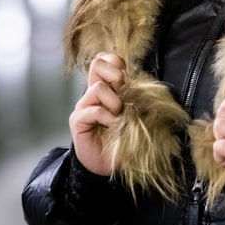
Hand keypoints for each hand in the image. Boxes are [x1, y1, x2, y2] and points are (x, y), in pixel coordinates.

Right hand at [69, 52, 126, 175]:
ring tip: (119, 117)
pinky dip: (108, 118)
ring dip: (114, 102)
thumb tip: (147, 86)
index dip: (117, 62)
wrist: (106, 165)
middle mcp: (92, 94)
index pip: (105, 59)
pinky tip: (113, 127)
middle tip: (123, 93)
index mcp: (106, 88)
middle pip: (97, 64)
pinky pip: (93, 111)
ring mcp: (84, 106)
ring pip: (97, 87)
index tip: (127, 77)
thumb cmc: (121, 140)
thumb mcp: (133, 115)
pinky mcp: (78, 121)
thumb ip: (135, 99)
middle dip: (115, 75)